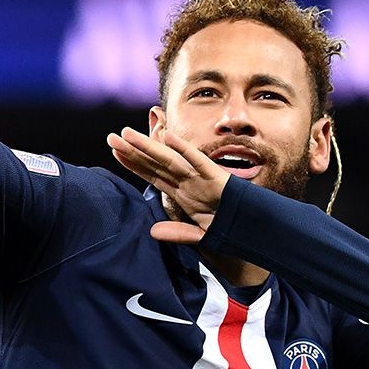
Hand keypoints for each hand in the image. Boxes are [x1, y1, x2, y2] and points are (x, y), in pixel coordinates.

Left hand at [107, 127, 228, 243]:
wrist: (258, 231)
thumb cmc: (231, 228)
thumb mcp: (200, 235)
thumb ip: (177, 233)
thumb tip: (153, 232)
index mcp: (184, 192)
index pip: (153, 175)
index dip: (133, 163)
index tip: (114, 152)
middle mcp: (189, 182)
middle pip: (156, 164)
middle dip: (133, 151)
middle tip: (110, 137)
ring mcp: (202, 179)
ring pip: (170, 159)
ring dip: (148, 146)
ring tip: (126, 134)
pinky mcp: (217, 179)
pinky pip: (198, 162)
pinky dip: (184, 149)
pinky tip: (169, 136)